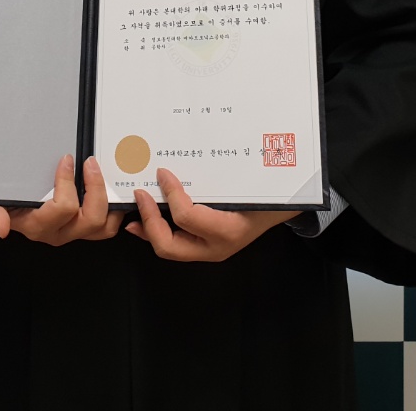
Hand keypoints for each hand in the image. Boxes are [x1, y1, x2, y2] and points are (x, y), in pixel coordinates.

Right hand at [0, 154, 123, 245]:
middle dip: (95, 188)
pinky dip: (114, 210)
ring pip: (103, 227)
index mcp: (38, 226)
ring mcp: (73, 232)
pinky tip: (112, 190)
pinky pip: (107, 227)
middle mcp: (59, 233)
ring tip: (104, 176)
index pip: (62, 208)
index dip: (67, 182)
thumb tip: (1, 228)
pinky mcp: (83, 228)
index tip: (66, 159)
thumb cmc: (1, 203)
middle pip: (90, 219)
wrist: (4, 209)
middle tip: (90, 163)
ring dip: (110, 202)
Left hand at [126, 167, 298, 261]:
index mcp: (228, 230)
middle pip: (169, 246)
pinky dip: (156, 232)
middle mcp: (216, 246)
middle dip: (149, 221)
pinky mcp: (203, 247)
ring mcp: (208, 250)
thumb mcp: (246, 184)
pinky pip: (174, 244)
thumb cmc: (265, 195)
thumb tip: (180, 163)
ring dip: (148, 229)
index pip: (187, 216)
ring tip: (135, 211)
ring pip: (168, 249)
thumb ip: (214, 177)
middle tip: (140, 196)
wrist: (280, 210)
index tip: (162, 172)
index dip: (170, 194)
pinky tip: (144, 221)